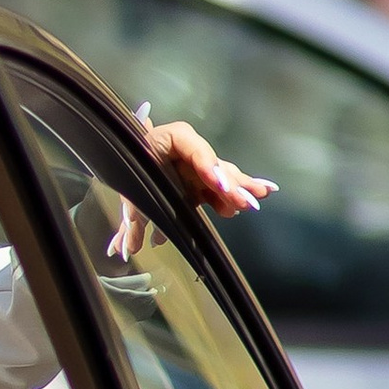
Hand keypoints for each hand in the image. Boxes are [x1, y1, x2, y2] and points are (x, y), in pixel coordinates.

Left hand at [110, 116, 274, 261]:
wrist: (126, 163)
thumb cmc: (127, 170)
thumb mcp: (128, 194)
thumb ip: (131, 221)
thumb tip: (127, 249)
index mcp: (168, 139)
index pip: (194, 149)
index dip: (208, 168)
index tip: (220, 186)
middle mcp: (189, 152)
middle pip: (214, 167)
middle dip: (230, 185)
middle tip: (245, 202)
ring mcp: (198, 168)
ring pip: (222, 177)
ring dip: (241, 188)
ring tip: (261, 195)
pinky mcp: (203, 183)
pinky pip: (222, 189)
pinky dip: (238, 194)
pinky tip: (262, 193)